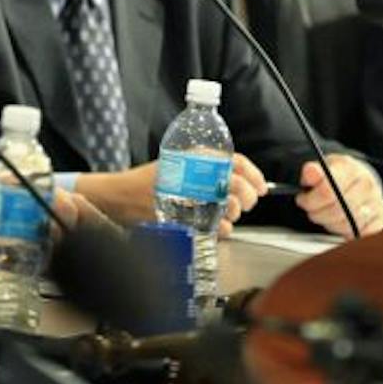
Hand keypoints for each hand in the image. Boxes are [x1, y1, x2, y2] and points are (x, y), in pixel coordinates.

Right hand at [72, 155, 260, 233]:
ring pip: (229, 206)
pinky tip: (215, 226)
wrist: (120, 196)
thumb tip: (238, 179)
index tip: (262, 187)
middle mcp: (194, 172)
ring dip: (234, 213)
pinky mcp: (184, 216)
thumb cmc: (147, 181)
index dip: (254, 175)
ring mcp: (189, 195)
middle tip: (247, 203)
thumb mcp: (177, 163)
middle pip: (237, 184)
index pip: (236, 161)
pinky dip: (221, 228)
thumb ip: (204, 167)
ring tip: (226, 214)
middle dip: (248, 196)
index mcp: (195, 155)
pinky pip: (215, 226)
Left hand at [296, 156, 382, 237]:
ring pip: (346, 224)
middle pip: (336, 210)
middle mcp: (368, 185)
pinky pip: (360, 234)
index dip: (310, 200)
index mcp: (351, 169)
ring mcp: (377, 202)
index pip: (327, 191)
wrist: (359, 179)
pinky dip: (346, 232)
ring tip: (326, 214)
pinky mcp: (381, 219)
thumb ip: (313, 172)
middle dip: (317, 214)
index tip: (303, 200)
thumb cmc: (338, 176)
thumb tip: (310, 171)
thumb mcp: (322, 168)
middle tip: (312, 210)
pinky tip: (340, 221)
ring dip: (330, 223)